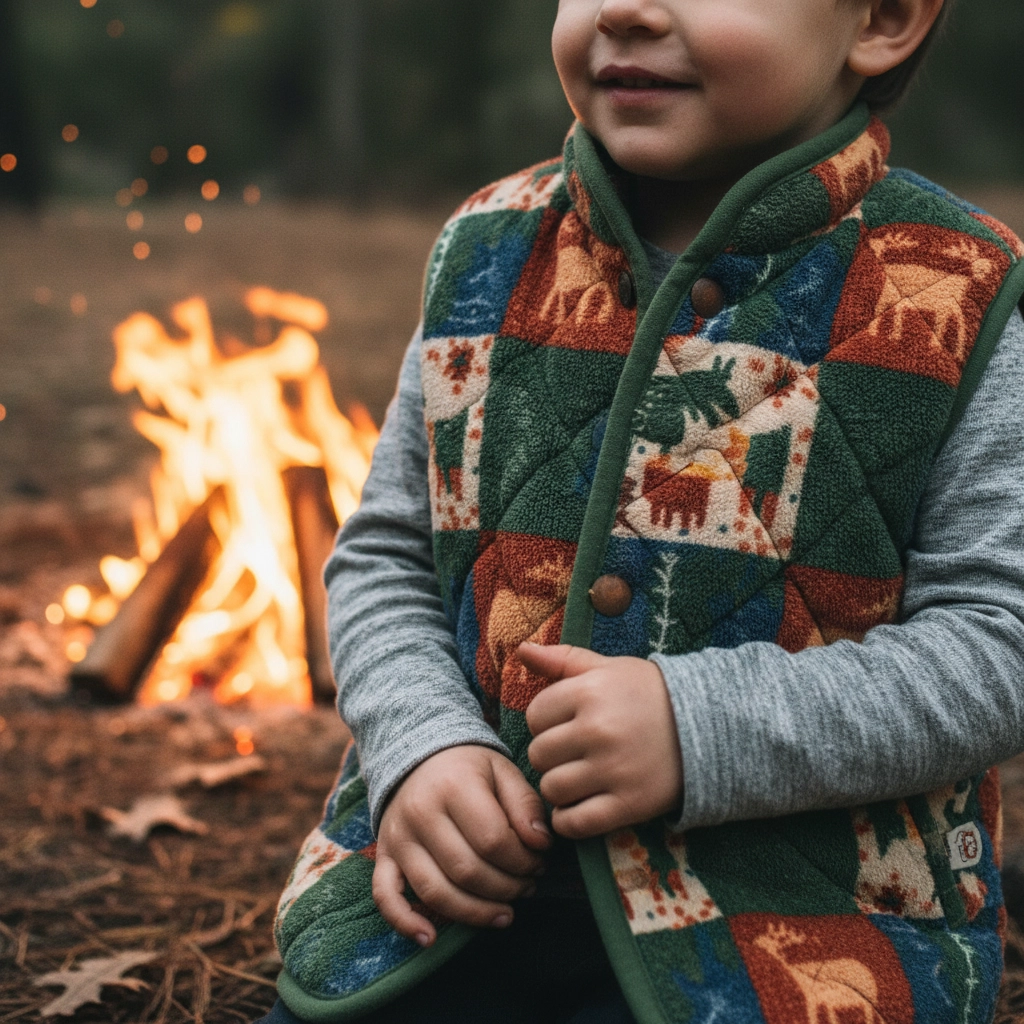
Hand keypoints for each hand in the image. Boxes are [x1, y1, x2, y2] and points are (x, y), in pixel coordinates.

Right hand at [372, 745, 550, 946]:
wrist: (419, 755)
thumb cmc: (469, 768)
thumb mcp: (503, 771)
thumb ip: (525, 804)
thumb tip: (541, 844)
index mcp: (453, 786)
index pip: (493, 840)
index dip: (523, 861)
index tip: (540, 862)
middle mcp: (420, 813)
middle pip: (467, 871)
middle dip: (506, 888)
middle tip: (527, 886)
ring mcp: (398, 837)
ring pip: (435, 892)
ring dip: (475, 912)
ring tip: (505, 914)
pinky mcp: (384, 855)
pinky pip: (385, 895)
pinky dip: (404, 922)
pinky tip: (430, 939)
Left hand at [522, 643, 683, 839]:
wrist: (710, 726)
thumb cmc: (649, 693)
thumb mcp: (607, 668)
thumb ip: (562, 660)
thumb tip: (522, 650)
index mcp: (589, 693)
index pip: (535, 715)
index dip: (546, 720)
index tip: (564, 723)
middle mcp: (598, 731)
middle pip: (539, 754)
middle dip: (550, 754)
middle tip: (572, 752)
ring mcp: (613, 770)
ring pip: (552, 789)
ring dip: (558, 787)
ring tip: (577, 777)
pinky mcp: (629, 804)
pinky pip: (575, 823)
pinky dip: (568, 820)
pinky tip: (578, 806)